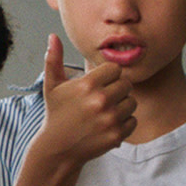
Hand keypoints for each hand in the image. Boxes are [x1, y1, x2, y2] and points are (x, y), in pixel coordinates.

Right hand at [32, 35, 134, 166]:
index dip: (109, 76)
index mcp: (88, 85)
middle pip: (126, 84)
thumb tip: (53, 36)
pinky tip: (109, 125)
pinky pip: (133, 121)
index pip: (115, 69)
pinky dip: (125, 123)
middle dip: (117, 90)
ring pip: (132, 102)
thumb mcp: (52, 86)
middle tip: (105, 99)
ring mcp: (109, 119)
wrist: (58, 149)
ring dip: (123, 106)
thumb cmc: (56, 114)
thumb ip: (54, 59)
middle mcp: (100, 100)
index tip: (100, 84)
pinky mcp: (116, 135)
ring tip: (107, 112)